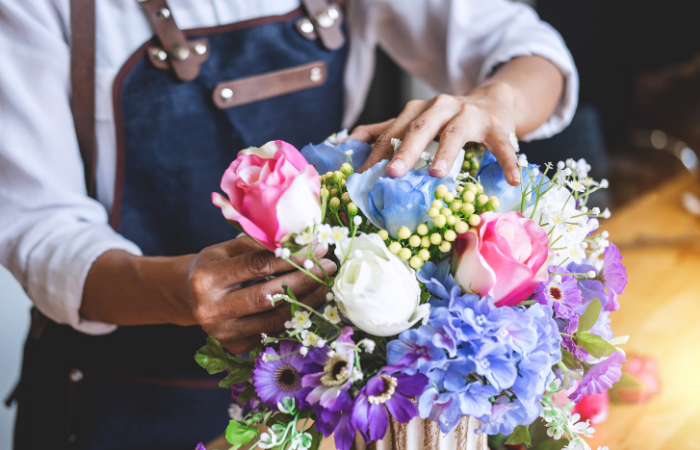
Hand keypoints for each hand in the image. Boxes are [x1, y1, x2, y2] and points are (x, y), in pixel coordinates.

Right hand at [82, 236, 335, 353]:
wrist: (187, 297)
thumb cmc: (214, 266)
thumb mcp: (227, 249)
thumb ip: (258, 245)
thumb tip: (301, 239)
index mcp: (206, 278)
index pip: (256, 266)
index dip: (290, 257)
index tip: (317, 248)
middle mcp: (211, 309)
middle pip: (268, 296)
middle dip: (304, 280)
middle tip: (329, 268)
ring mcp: (222, 333)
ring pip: (274, 319)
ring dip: (306, 302)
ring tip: (326, 285)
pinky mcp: (234, 347)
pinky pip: (273, 332)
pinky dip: (295, 317)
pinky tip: (311, 302)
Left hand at [348, 82, 520, 185]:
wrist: (493, 100)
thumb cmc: (448, 119)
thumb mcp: (415, 121)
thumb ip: (384, 131)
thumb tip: (345, 142)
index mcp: (418, 110)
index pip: (393, 131)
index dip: (377, 153)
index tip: (361, 176)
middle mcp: (441, 107)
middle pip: (420, 127)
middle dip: (405, 150)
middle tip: (392, 173)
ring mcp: (470, 114)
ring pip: (455, 132)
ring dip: (446, 153)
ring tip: (437, 174)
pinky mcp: (497, 125)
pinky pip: (501, 144)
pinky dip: (507, 161)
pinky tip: (512, 179)